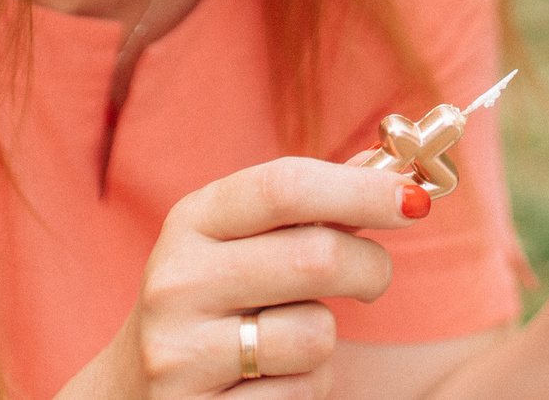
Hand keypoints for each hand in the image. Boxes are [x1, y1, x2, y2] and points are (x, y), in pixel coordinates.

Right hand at [66, 157, 430, 399]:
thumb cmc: (218, 300)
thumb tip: (397, 170)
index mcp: (192, 222)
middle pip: (316, 256)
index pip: (284, 186)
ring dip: (328, 337)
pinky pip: (301, 392)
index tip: (414, 200)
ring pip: (315, 334)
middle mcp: (177, 282)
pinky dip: (307, 386)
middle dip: (370, 267)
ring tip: (293, 336)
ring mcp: (181, 353)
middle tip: (373, 278)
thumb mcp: (243, 240)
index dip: (361, 188)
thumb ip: (313, 206)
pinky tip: (270, 381)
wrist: (134, 391)